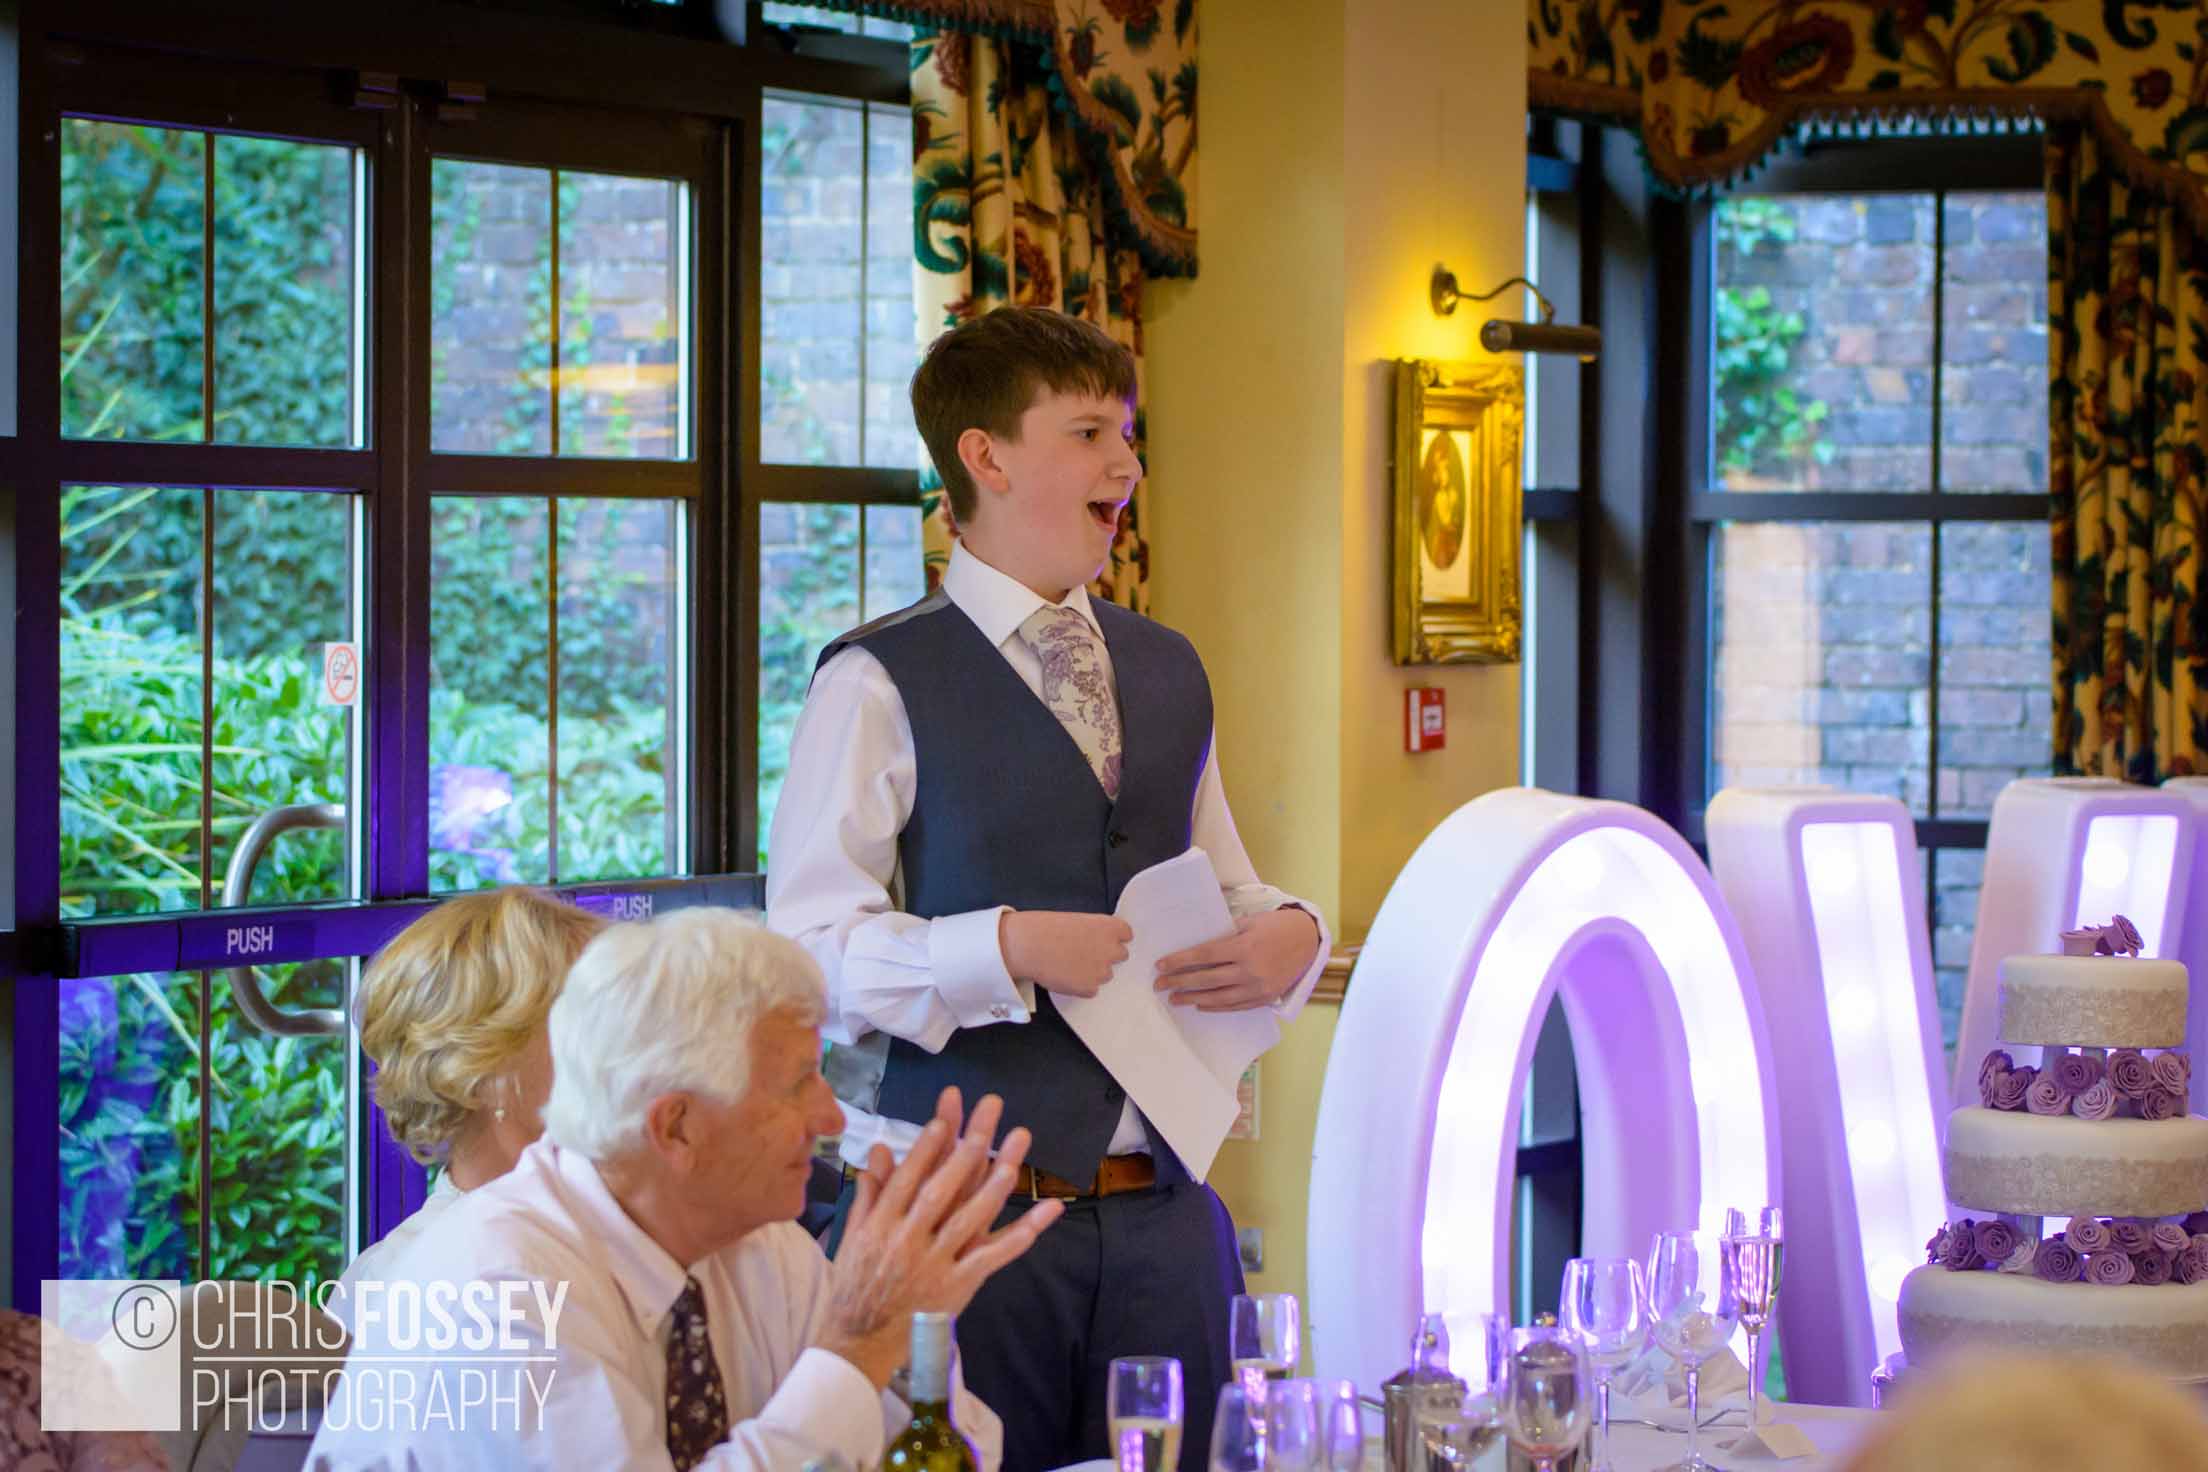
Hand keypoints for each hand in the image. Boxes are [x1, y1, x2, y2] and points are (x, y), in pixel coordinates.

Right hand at [817, 1087, 1062, 1387]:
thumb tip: (879, 1150)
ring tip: (1013, 1160)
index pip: (906, 1180)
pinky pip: (992, 1258)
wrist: (859, 1340)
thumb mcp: (854, 1235)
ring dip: (993, 1188)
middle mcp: (908, 1241)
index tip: (942, 1122)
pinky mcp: (957, 1286)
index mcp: (881, 1225)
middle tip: (988, 1120)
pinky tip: (1043, 1214)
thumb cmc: (856, 1283)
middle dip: (965, 1151)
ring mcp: (935, 1264)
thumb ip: (869, 1192)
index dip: (925, 1150)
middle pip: (941, 1190)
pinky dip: (1018, 1237)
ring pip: (968, 1221)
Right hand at [1000, 910, 1132, 997]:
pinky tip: (1066, 976)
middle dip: (1107, 956)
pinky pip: (1091, 989)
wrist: (1029, 946)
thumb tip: (1098, 942)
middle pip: (1121, 955)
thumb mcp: (1077, 920)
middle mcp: (1111, 949)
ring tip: (1070, 965)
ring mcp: (1102, 971)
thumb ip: (1094, 931)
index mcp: (1109, 927)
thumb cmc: (1047, 929)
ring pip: (1106, 974)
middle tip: (1087, 954)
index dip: (1114, 938)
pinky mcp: (1090, 988)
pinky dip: (1081, 986)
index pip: (1127, 934)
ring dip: (1093, 972)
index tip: (1104, 940)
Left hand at [1154, 907, 1320, 1011]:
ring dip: (1193, 998)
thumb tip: (1197, 944)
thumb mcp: (1250, 922)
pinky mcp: (1264, 998)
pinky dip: (1216, 1007)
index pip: (1204, 955)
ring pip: (1218, 997)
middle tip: (1160, 985)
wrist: (1308, 941)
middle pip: (1206, 978)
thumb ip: (1225, 933)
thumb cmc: (1276, 926)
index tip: (1161, 965)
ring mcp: (1258, 987)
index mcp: (1244, 946)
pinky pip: (1235, 1006)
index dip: (1180, 961)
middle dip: (1179, 982)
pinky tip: (1200, 1005)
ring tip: (1175, 998)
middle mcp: (1250, 970)